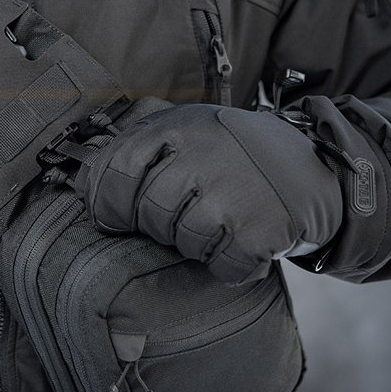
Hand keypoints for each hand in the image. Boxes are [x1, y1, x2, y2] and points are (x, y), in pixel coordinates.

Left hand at [78, 104, 343, 283]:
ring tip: (221, 217)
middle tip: (188, 209)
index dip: (106, 199)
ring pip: (181, 240)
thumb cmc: (232, 155)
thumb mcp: (187, 132)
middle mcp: (205, 154)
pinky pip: (219, 264)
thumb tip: (78, 184)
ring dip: (196, 239)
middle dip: (159, 221)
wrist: (312, 168)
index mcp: (181, 127)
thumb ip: (136, 151)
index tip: (110, 216)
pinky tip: (242, 237)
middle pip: (148, 211)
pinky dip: (228, 261)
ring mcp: (233, 191)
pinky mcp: (260, 229)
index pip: (119, 167)